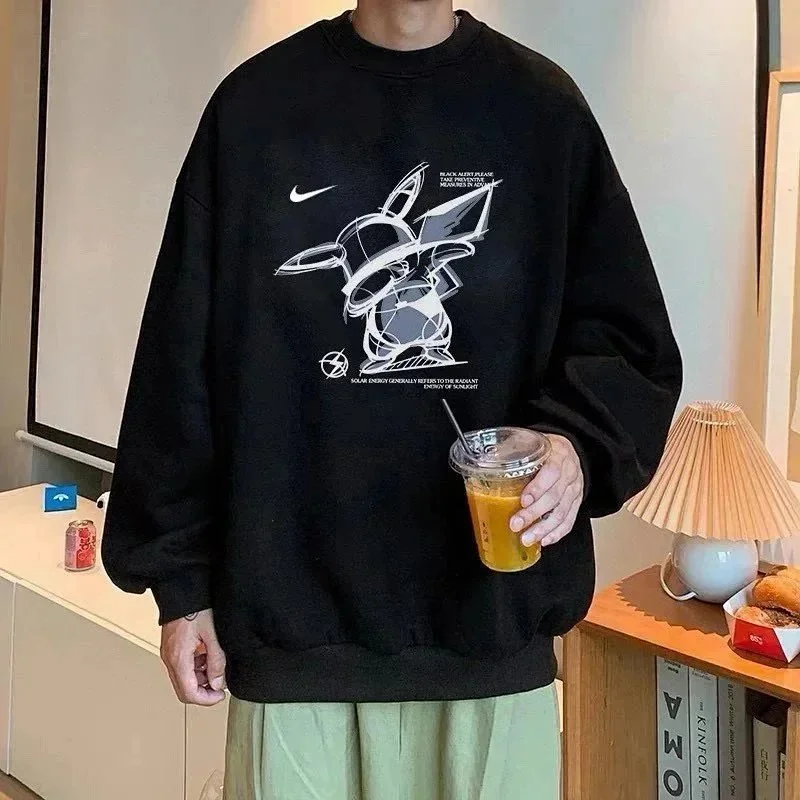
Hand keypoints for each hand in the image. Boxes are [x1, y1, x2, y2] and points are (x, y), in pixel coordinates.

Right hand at [161, 608, 226, 705]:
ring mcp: (168, 654)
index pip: (189, 694)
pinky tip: (207, 656)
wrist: (181, 591)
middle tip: (220, 686)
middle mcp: (170, 660)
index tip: (221, 695)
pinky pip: (182, 667)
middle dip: (203, 692)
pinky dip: (195, 668)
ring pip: (183, 680)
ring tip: (216, 666)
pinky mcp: (171, 649)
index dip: (207, 700)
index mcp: (179, 659)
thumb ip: (216, 661)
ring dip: (200, 680)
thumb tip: (217, 683)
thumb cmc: (195, 608)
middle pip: (184, 691)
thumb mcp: (212, 635)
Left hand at [509, 433, 583, 547]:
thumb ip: (510, 449)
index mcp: (558, 455)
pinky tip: (544, 541)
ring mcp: (574, 490)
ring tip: (527, 539)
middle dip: (534, 514)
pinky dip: (557, 533)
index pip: (552, 472)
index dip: (538, 488)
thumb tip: (484, 461)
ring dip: (544, 529)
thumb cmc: (544, 447)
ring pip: (562, 513)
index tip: (523, 500)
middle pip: (554, 497)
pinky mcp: (576, 503)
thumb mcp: (529, 441)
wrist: (568, 449)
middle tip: (516, 525)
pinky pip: (569, 520)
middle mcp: (570, 474)